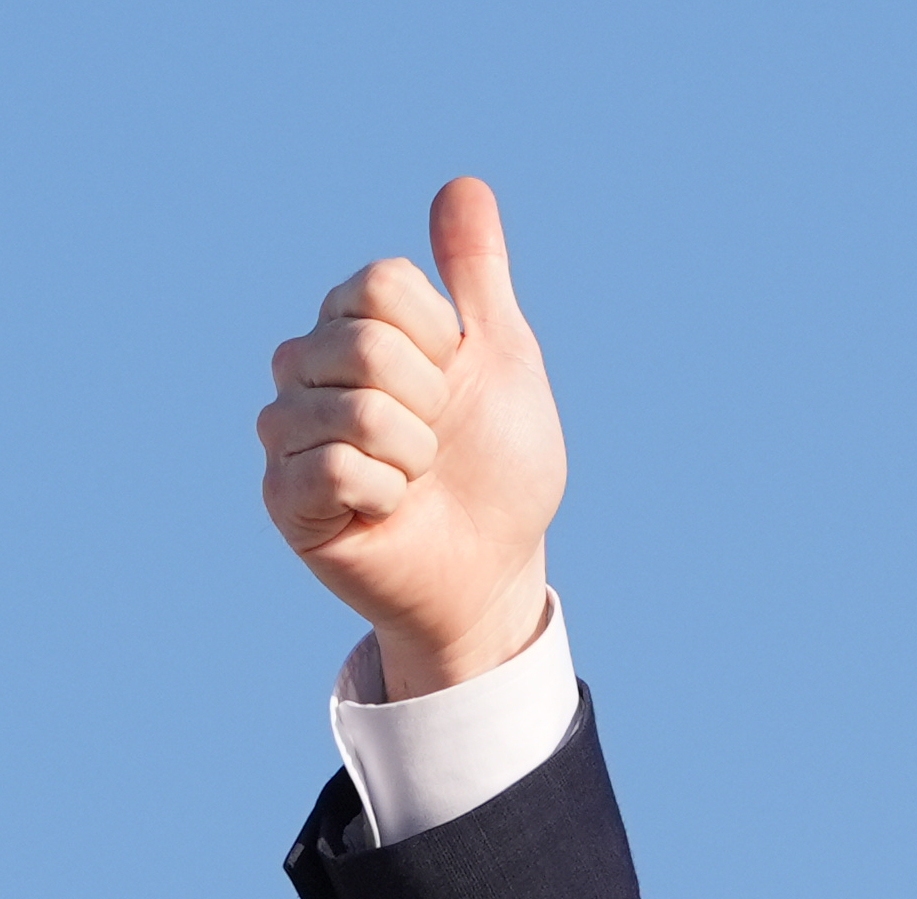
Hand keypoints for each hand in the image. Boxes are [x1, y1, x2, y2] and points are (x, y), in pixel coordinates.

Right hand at [259, 179, 566, 698]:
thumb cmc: (500, 466)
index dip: (439, 340)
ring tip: (415, 478)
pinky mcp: (283, 496)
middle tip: (437, 440)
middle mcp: (307, 368)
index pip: (380, 284)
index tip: (454, 383)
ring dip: (414, 454)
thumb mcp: (503, 359)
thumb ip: (477, 276)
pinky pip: (336, 468)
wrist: (496, 565)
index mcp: (354, 325)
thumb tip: (465, 185)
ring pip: (354, 410)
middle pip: (363, 342)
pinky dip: (387, 494)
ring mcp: (288, 430)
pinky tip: (388, 510)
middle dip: (431, 402)